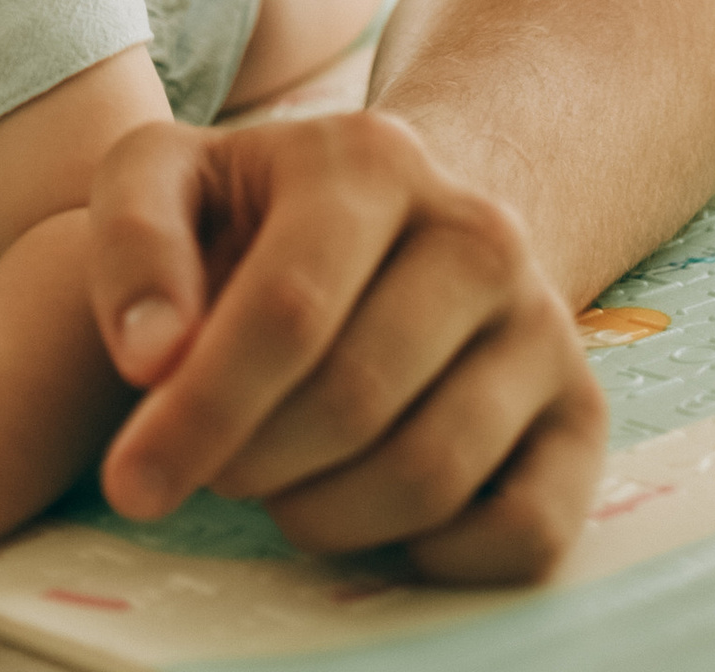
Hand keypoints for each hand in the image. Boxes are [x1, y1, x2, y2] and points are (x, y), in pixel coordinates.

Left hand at [88, 113, 605, 581]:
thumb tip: (150, 356)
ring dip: (325, 515)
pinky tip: (373, 520)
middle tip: (214, 467)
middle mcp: (480, 230)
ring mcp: (544, 324)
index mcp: (373, 157)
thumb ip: (134, 238)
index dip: (201, 410)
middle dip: (254, 462)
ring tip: (279, 484)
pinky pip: (523, 533)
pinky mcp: (581, 414)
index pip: (288, 308)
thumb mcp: (168, 178)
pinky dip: (433, 558)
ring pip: (430, 475)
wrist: (398, 226)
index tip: (132, 482)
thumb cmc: (258, 215)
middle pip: (354, 398)